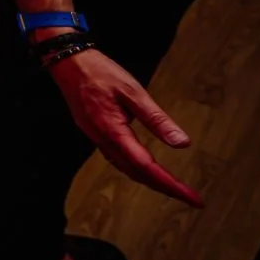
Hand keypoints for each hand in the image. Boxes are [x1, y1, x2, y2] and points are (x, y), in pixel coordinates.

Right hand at [48, 48, 202, 207]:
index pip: (146, 166)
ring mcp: (96, 137)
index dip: (171, 185)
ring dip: (150, 181)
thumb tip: (181, 143)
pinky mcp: (94, 132)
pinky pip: (116, 158)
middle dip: (165, 188)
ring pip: (126, 168)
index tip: (192, 197)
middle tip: (190, 198)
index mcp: (113, 131)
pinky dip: (135, 168)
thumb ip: (157, 119)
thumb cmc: (99, 72)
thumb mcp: (133, 91)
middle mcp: (102, 139)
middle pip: (137, 173)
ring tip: (173, 187)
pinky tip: (144, 167)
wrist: (67, 62)